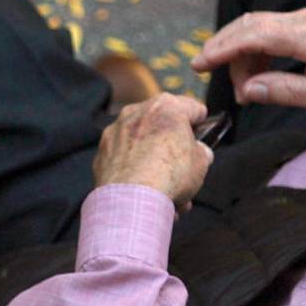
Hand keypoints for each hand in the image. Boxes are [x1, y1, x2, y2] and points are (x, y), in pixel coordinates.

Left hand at [93, 93, 213, 207]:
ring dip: (155, 165)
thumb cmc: (170, 174)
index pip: (190, 107)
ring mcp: (115, 132)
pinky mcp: (101, 155)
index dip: (201, 120)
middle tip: (185, 169)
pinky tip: (146, 195)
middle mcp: (136, 112)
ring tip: (168, 192)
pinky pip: (125, 162)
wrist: (132, 199)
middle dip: (174, 149)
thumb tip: (198, 154)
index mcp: (165, 106)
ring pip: (142, 146)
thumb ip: (200, 152)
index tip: (204, 129)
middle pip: (162, 127)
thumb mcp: (201, 162)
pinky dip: (135, 175)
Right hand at [190, 8, 305, 121]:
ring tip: (245, 90)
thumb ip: (284, 91)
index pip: (256, 35)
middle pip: (250, 25)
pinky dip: (255, 52)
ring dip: (241, 55)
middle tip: (209, 76)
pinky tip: (256, 77)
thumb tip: (247, 90)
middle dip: (225, 50)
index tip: (199, 63)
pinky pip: (270, 32)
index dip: (223, 48)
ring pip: (257, 28)